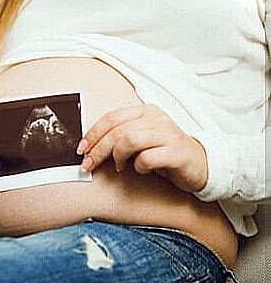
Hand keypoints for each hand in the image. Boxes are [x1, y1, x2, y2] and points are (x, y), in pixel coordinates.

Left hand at [76, 104, 207, 192]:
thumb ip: (120, 138)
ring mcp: (168, 134)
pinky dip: (138, 167)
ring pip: (130, 140)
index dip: (92, 134)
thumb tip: (89, 147)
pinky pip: (147, 158)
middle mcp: (157, 119)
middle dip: (98, 150)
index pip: (111, 118)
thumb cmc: (164, 153)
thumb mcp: (140, 141)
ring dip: (118, 157)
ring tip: (120, 167)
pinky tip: (141, 170)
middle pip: (117, 131)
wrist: (200, 164)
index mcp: (145, 112)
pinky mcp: (177, 152)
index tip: (81, 149)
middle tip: (90, 164)